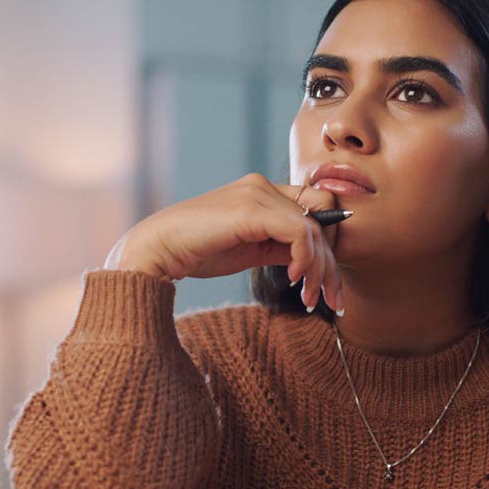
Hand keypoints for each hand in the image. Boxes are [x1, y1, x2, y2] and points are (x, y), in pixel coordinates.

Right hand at [102, 173, 343, 311]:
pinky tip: (296, 280)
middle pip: (322, 220)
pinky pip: (300, 232)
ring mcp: (258, 194)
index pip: (316, 209)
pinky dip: (305, 260)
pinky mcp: (251, 210)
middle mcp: (264, 186)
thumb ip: (280, 247)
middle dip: (331, 266)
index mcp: (264, 192)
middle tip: (332, 302)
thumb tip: (312, 261)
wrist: (157, 251)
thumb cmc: (198, 252)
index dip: (329, 246)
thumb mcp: (251, 249)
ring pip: (315, 229)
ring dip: (320, 270)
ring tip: (310, 299)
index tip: (327, 285)